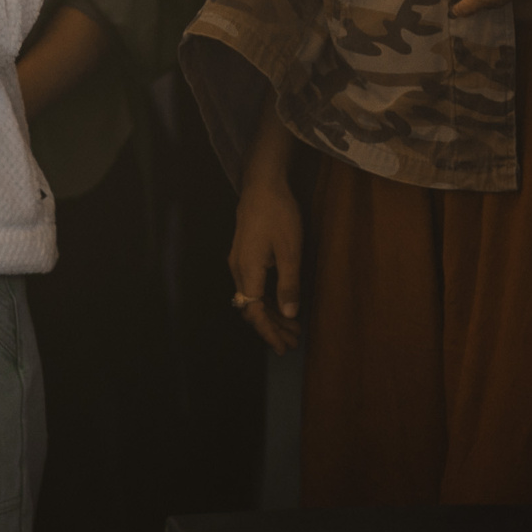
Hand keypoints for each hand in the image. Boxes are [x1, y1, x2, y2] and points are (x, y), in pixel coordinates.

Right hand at [229, 175, 304, 352]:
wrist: (262, 184)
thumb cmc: (278, 215)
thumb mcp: (290, 251)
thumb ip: (289, 284)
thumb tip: (289, 314)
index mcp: (248, 271)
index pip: (255, 312)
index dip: (269, 332)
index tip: (284, 347)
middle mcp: (238, 269)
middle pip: (252, 307)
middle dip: (271, 327)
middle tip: (293, 342)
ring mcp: (239, 261)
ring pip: (252, 297)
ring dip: (270, 314)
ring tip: (291, 327)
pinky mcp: (244, 253)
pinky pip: (253, 285)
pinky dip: (267, 299)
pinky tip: (281, 303)